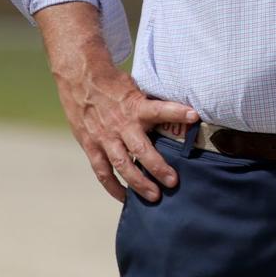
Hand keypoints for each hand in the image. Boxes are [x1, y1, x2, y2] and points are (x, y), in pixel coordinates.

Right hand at [37, 3, 197, 203]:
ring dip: (139, 183)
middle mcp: (121, 125)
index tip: (194, 116)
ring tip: (154, 196)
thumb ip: (150, 104)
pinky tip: (125, 198)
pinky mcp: (91, 146)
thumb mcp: (136, 87)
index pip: (160, 109)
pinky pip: (102, 171)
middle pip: (142, 151)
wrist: (81, 78)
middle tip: (173, 182)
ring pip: (123, 166)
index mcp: (135, 107)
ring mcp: (104, 138)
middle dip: (158, 168)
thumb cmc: (114, 83)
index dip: (177, 112)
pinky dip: (113, 187)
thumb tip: (176, 113)